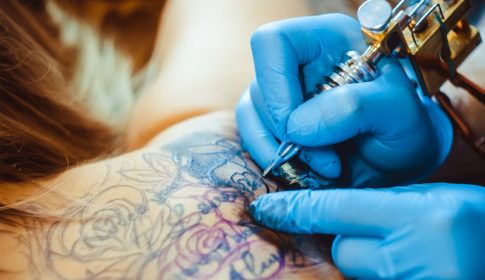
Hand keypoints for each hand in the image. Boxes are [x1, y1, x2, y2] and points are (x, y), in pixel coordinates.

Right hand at [235, 13, 452, 186]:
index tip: (297, 127)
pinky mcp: (275, 123)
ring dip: (278, 151)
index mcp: (327, 40)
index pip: (274, 43)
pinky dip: (273, 160)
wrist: (399, 158)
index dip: (276, 84)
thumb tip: (297, 126)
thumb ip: (356, 108)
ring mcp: (283, 93)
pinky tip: (305, 171)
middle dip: (288, 133)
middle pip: (260, 87)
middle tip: (327, 161)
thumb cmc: (405, 128)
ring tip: (322, 169)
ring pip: (250, 114)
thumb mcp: (400, 113)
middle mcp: (298, 63)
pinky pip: (253, 138)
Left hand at [249, 183, 484, 278]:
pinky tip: (406, 265)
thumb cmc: (480, 225)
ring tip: (406, 254)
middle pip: (342, 247)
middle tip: (386, 235)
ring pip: (355, 269)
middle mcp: (413, 257)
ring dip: (368, 261)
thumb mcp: (436, 201)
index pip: (334, 209)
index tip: (264, 209)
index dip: (293, 209)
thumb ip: (383, 204)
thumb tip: (335, 208)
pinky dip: (380, 273)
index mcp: (422, 217)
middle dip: (351, 238)